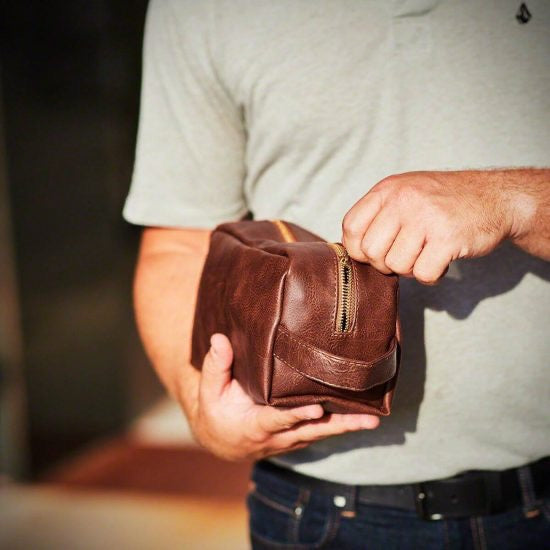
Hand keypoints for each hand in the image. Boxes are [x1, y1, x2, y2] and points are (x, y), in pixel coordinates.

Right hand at [190, 333, 379, 460]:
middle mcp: (277, 437)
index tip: (316, 409)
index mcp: (254, 425)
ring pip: (321, 433)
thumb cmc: (216, 410)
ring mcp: (290, 438)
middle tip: (368, 420)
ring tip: (374, 419)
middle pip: (312, 430)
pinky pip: (321, 431)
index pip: (278, 419)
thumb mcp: (210, 390)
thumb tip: (219, 338)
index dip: (297, 415)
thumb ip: (216, 365)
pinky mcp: (297, 436)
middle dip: (340, 425)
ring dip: (347, 427)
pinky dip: (341, 425)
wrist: (221, 439)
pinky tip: (362, 415)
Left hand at [342, 170, 520, 283]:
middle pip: (371, 252)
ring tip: (426, 254)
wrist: (496, 197)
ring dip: (411, 269)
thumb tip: (351, 250)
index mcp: (388, 189)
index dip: (358, 248)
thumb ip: (378, 215)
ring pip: (396, 266)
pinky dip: (432, 275)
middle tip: (406, 255)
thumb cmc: (445, 202)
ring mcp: (425, 218)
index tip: (375, 252)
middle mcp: (403, 200)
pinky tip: (441, 260)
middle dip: (385, 263)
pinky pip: (423, 274)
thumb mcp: (406, 193)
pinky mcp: (447, 238)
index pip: (351, 227)